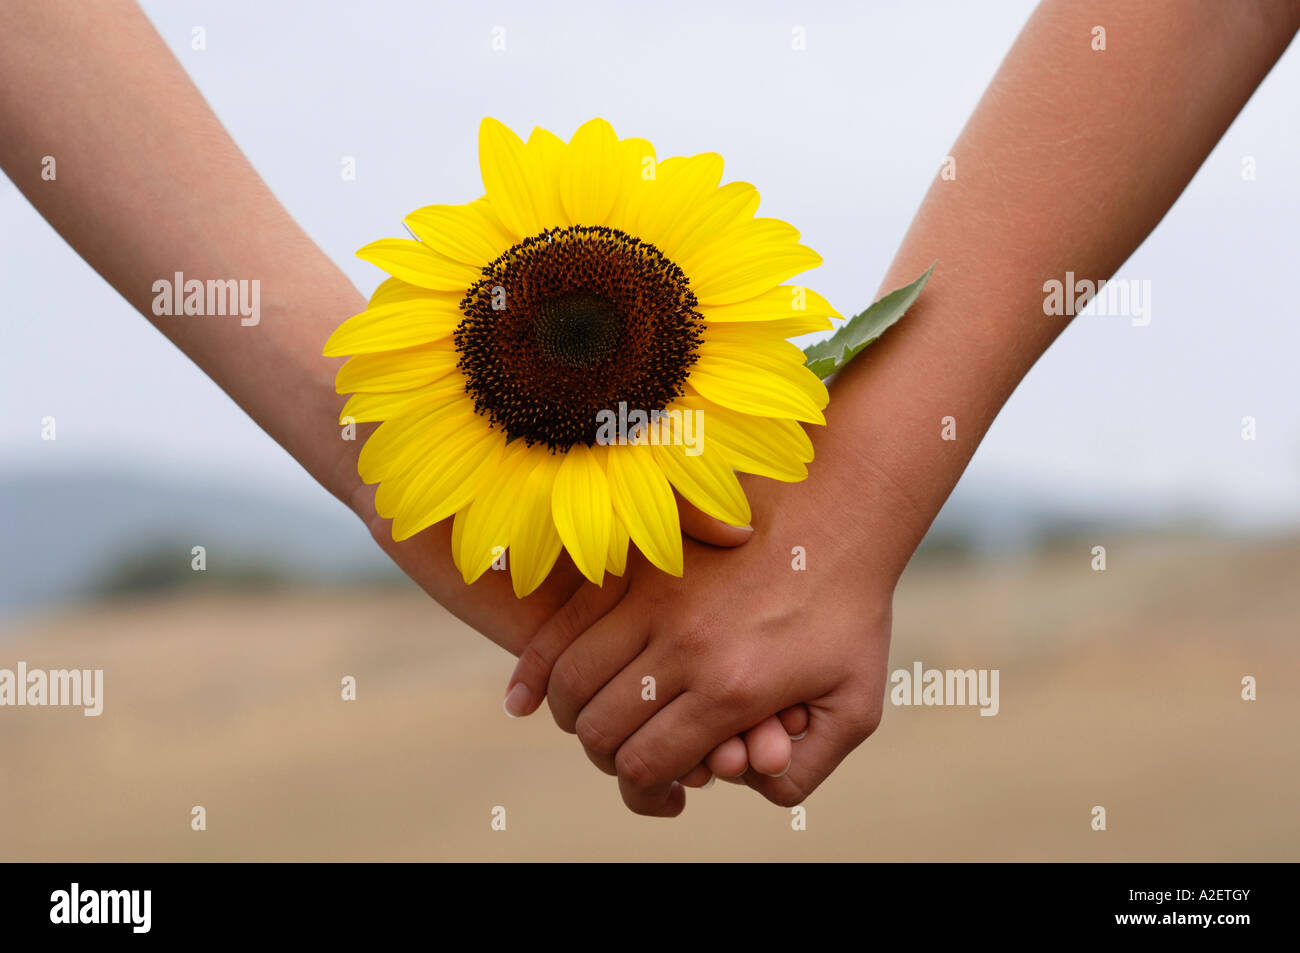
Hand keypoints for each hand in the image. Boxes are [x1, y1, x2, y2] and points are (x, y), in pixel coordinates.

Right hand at [502, 462, 907, 814]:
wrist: (840, 509)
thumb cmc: (852, 612)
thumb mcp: (857, 704)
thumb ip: (807, 769)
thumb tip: (750, 792)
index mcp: (731, 690)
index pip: (645, 764)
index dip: (641, 789)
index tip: (658, 791)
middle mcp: (682, 647)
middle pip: (600, 730)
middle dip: (607, 757)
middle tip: (628, 758)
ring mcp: (651, 599)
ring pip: (573, 683)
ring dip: (572, 717)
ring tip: (592, 725)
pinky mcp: (633, 563)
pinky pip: (562, 625)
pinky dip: (535, 669)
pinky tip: (523, 699)